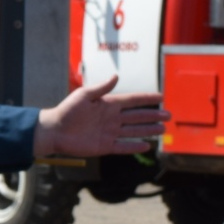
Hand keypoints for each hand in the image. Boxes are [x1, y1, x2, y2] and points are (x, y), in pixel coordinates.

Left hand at [33, 76, 167, 157]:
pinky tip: (146, 146)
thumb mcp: (83, 95)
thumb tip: (116, 76)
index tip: (161, 96)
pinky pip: (123, 146)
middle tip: (168, 115)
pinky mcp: (104, 146)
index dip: (146, 99)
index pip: (132, 100)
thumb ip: (101, 88)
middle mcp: (111, 118)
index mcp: (108, 104)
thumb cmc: (67, 110)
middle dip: (153, 116)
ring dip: (148, 130)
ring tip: (162, 130)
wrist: (54, 130)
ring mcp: (109, 132)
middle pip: (137, 116)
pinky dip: (134, 146)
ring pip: (133, 131)